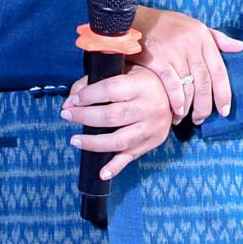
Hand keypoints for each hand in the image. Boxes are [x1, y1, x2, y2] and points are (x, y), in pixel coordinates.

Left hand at [63, 66, 178, 179]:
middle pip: (112, 116)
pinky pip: (132, 157)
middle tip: (66, 115)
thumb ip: (95, 81)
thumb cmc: (143, 78)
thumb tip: (70, 101)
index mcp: (142, 85)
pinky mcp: (153, 142)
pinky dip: (116, 167)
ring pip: (119, 140)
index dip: (88, 95)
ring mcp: (152, 128)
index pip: (110, 89)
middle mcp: (150, 107)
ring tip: (74, 140)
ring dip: (93, 143)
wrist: (176, 93)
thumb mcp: (124, 70)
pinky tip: (102, 173)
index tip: (72, 100)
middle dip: (84, 117)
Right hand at [130, 5, 242, 123]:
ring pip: (189, 87)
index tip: (224, 111)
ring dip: (189, 107)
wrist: (133, 18)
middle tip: (202, 120)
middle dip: (205, 106)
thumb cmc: (165, 24)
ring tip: (185, 118)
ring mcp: (175, 52)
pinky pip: (171, 85)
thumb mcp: (194, 26)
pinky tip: (176, 111)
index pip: (219, 70)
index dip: (223, 93)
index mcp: (203, 37)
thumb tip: (241, 47)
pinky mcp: (158, 59)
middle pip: (205, 82)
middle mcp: (192, 45)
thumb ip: (217, 38)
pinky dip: (175, 100)